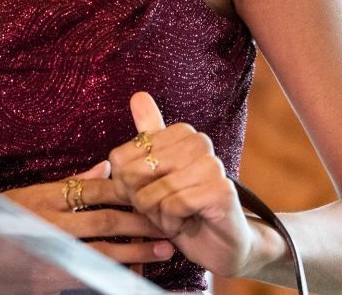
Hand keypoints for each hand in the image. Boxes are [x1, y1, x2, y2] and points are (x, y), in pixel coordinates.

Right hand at [2, 161, 176, 267]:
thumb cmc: (2, 221)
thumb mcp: (28, 194)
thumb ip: (69, 183)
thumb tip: (106, 168)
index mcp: (43, 198)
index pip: (90, 189)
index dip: (124, 190)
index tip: (152, 189)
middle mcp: (49, 224)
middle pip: (103, 221)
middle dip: (139, 222)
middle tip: (169, 221)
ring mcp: (52, 252)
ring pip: (102, 250)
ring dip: (137, 251)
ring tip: (164, 249)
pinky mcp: (53, 276)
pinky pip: (92, 271)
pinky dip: (116, 272)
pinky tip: (137, 273)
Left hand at [109, 92, 261, 277]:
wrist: (220, 246)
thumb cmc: (183, 211)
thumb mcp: (155, 176)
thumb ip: (147, 138)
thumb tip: (138, 95)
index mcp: (181, 133)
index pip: (120, 157)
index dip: (124, 185)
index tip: (145, 193)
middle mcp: (200, 142)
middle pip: (134, 172)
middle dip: (139, 200)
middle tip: (160, 209)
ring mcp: (213, 165)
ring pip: (154, 190)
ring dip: (156, 215)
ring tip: (174, 217)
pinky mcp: (221, 190)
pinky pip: (174, 204)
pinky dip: (171, 223)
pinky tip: (185, 224)